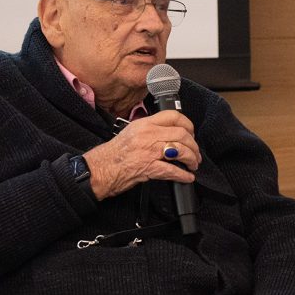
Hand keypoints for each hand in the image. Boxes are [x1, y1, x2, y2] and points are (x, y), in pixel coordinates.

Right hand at [83, 110, 201, 199]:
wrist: (98, 169)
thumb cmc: (113, 154)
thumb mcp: (131, 132)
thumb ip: (150, 130)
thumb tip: (169, 133)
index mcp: (144, 124)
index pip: (173, 116)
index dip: (188, 125)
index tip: (191, 134)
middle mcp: (147, 134)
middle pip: (182, 134)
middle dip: (193, 145)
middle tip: (195, 154)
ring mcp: (148, 151)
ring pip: (180, 150)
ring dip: (191, 159)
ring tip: (192, 165)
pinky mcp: (148, 168)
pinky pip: (172, 170)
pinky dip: (183, 175)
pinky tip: (187, 177)